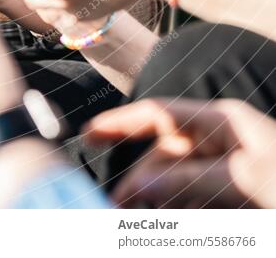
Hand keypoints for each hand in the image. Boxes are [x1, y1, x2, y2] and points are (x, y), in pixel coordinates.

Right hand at [84, 98, 275, 208]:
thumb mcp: (247, 177)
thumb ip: (192, 179)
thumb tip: (143, 184)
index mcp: (222, 122)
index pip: (160, 114)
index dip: (123, 122)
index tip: (88, 134)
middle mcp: (219, 143)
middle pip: (163, 155)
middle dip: (137, 177)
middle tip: (112, 208)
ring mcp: (225, 173)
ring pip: (174, 184)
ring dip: (152, 201)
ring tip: (130, 220)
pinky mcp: (230, 202)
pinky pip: (191, 205)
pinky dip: (173, 214)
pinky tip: (158, 222)